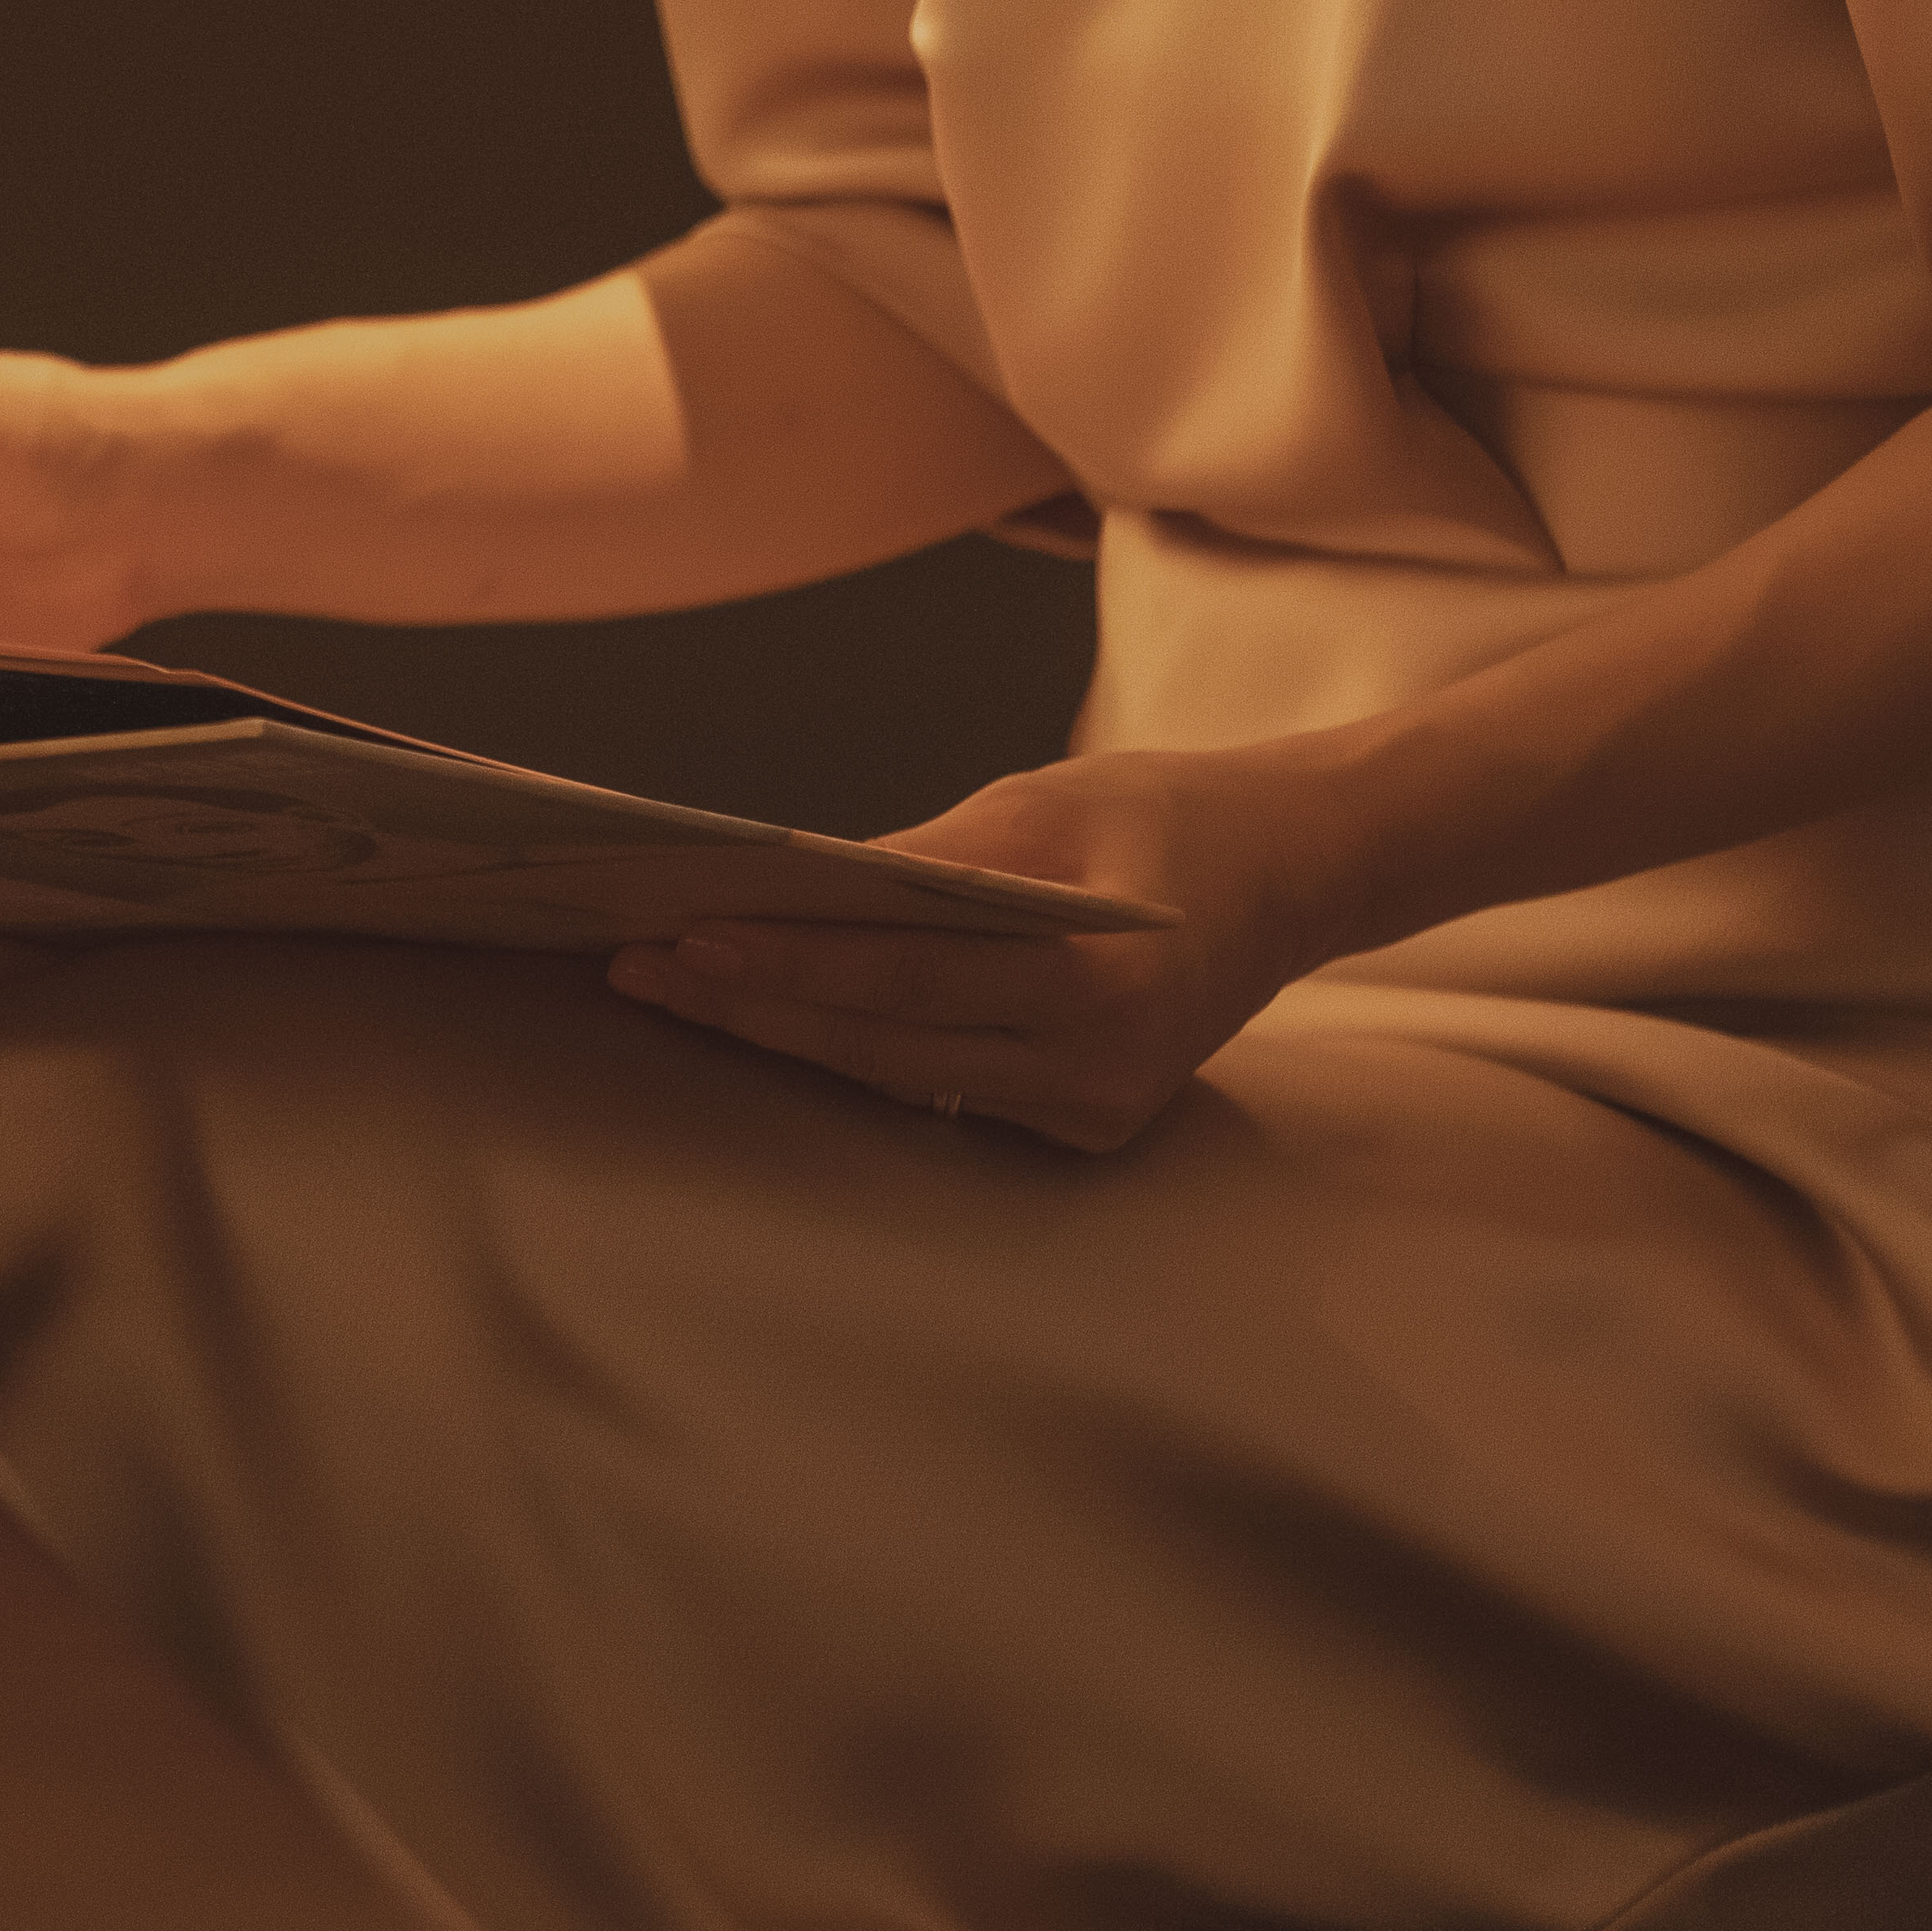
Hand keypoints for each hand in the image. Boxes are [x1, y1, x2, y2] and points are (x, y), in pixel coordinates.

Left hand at [605, 743, 1325, 1155]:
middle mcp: (1094, 1073)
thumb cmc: (1165, 818)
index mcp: (1098, 987)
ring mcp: (1089, 1114)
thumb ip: (923, 859)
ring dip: (786, 1036)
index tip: (684, 935)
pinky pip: (941, 1092)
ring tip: (679, 988)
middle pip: (882, 1047)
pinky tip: (776, 1017)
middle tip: (639, 967)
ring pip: (898, 1080)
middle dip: (753, 1007)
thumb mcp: (1044, 804)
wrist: (1292, 874)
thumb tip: (790, 882)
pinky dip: (857, 1051)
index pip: (903, 979)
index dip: (786, 962)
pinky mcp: (1080, 1126)